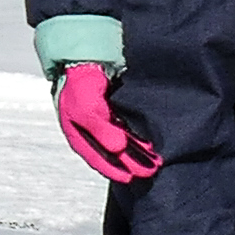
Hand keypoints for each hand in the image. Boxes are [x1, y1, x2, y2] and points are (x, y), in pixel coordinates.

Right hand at [51, 64, 162, 183]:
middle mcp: (91, 132)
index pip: (97, 159)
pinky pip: (129, 129)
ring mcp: (104, 122)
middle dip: (132, 163)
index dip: (114, 170)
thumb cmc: (78, 84)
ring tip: (156, 159)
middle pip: (113, 154)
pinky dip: (139, 137)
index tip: (132, 177)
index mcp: (78, 136)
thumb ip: (101, 129)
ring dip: (138, 152)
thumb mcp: (86, 109)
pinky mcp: (115, 112)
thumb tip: (118, 149)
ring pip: (123, 143)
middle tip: (152, 170)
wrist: (85, 57)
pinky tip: (151, 142)